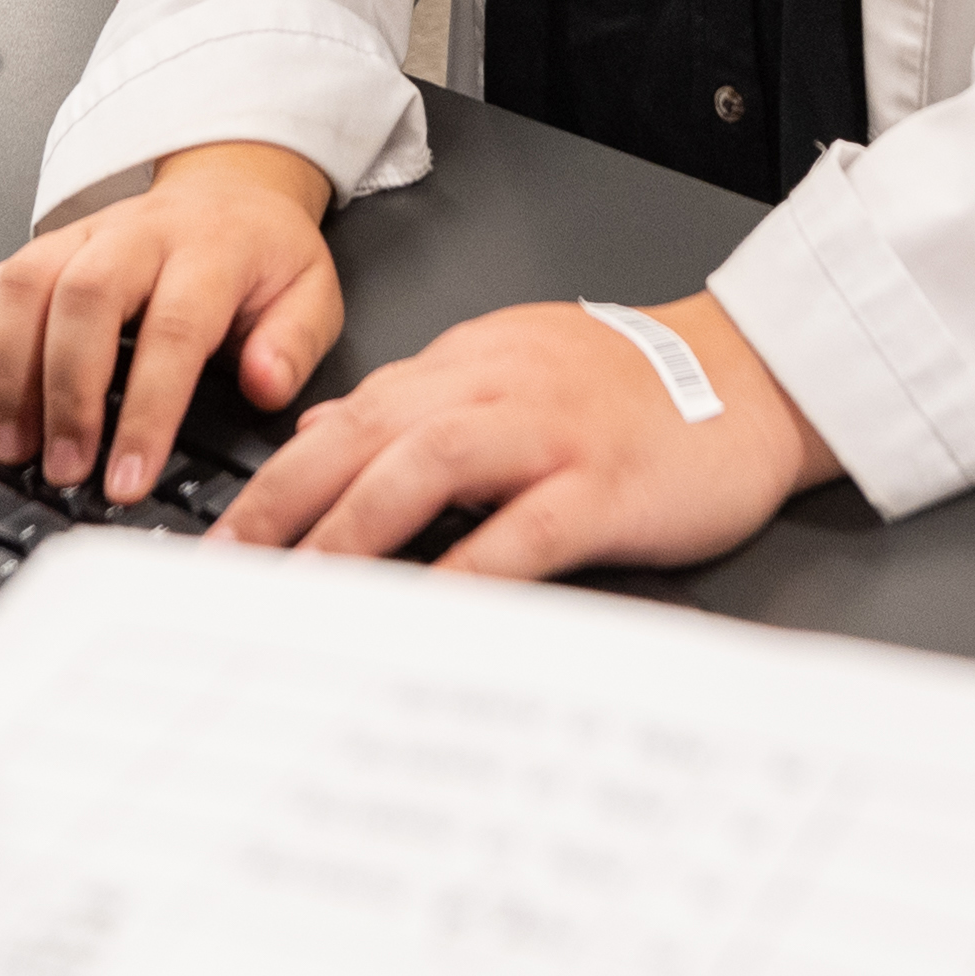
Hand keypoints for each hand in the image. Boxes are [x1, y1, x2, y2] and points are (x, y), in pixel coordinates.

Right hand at [0, 142, 340, 509]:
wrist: (228, 189)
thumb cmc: (261, 255)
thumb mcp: (312, 293)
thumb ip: (294, 343)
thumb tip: (264, 385)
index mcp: (209, 249)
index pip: (173, 330)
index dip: (147, 411)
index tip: (130, 476)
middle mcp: (135, 235)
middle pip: (82, 299)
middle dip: (65, 393)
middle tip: (65, 468)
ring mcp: (80, 236)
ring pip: (23, 287)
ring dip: (7, 374)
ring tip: (14, 447)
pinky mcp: (41, 248)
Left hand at [217, 291, 838, 580]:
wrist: (754, 374)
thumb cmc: (635, 386)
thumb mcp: (511, 368)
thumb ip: (418, 400)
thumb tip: (319, 433)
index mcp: (465, 365)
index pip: (347, 417)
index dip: (273, 479)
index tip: (220, 542)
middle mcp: (493, 389)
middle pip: (363, 435)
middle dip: (282, 506)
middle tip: (221, 574)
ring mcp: (548, 434)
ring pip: (424, 468)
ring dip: (350, 530)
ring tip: (297, 590)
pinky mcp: (603, 484)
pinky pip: (521, 529)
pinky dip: (465, 569)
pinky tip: (421, 610)